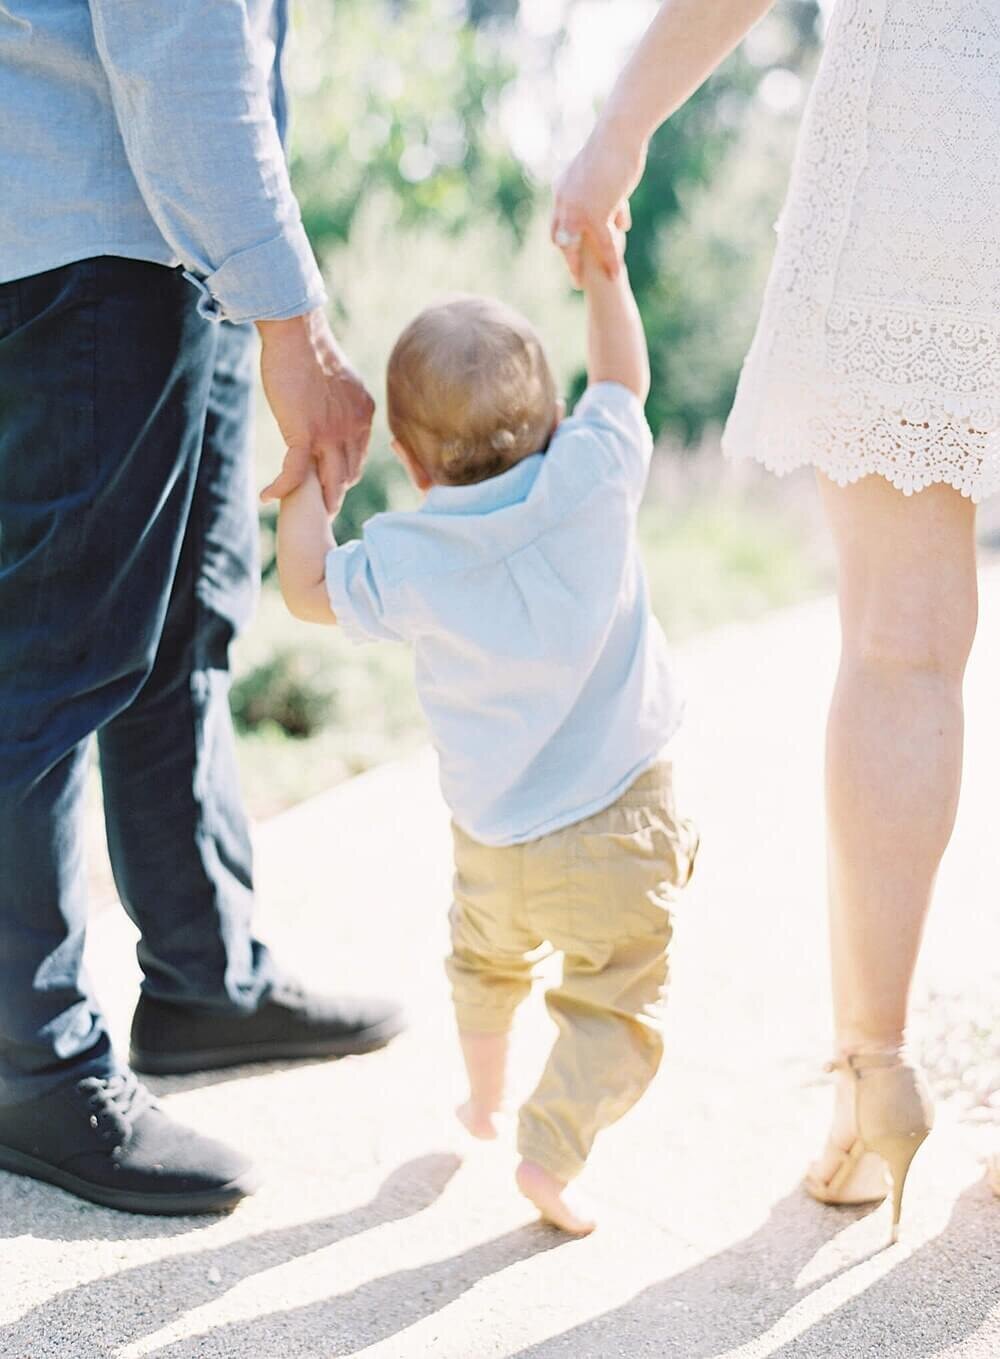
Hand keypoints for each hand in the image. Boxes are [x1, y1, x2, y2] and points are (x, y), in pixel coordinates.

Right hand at [258, 309, 374, 511]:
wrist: (298, 334)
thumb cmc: (310, 350)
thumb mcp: (338, 381)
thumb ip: (341, 404)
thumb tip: (330, 413)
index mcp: (362, 417)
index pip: (357, 459)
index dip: (344, 475)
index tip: (331, 485)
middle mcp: (352, 430)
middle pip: (346, 476)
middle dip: (333, 495)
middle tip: (319, 511)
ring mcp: (330, 435)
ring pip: (327, 481)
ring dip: (313, 501)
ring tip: (298, 512)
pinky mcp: (305, 434)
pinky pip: (295, 473)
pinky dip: (280, 488)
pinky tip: (266, 496)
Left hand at [551, 121, 646, 284]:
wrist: (616, 134)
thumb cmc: (613, 144)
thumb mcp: (599, 169)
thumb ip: (598, 188)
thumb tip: (606, 202)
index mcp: (562, 188)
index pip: (557, 221)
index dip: (563, 238)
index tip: (568, 251)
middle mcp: (564, 201)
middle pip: (561, 239)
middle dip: (568, 259)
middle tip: (575, 276)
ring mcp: (577, 209)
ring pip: (576, 246)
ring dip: (579, 268)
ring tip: (583, 283)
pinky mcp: (596, 214)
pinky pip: (604, 244)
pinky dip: (610, 260)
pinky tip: (615, 273)